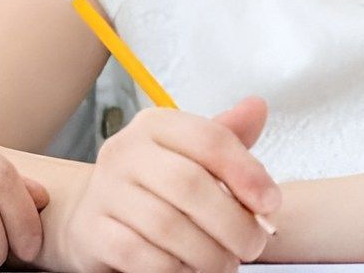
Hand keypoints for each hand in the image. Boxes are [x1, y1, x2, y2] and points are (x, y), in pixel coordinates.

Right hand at [46, 95, 279, 272]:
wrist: (92, 213)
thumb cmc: (154, 184)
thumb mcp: (189, 154)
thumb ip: (226, 138)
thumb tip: (258, 107)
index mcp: (155, 124)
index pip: (208, 138)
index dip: (246, 171)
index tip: (271, 202)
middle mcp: (126, 150)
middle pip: (190, 184)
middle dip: (232, 222)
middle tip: (253, 244)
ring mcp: (106, 190)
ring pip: (168, 226)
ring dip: (208, 254)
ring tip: (225, 263)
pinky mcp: (94, 232)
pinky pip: (143, 257)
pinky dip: (176, 271)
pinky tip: (190, 271)